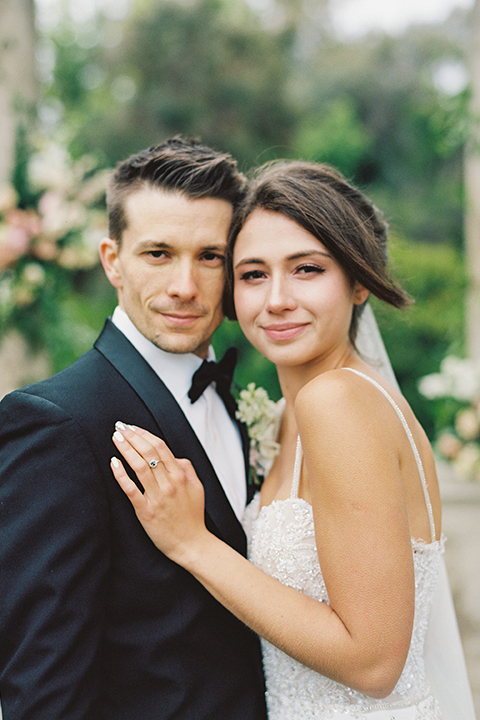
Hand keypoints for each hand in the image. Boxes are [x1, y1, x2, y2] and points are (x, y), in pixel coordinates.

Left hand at [111, 422, 208, 565]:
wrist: (192, 544)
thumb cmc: (193, 517)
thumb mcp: (197, 488)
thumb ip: (187, 468)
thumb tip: (175, 457)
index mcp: (180, 476)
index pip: (160, 447)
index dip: (144, 434)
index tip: (132, 427)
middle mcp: (169, 483)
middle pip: (148, 453)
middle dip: (132, 436)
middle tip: (119, 426)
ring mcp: (157, 497)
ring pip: (139, 466)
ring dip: (125, 449)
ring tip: (116, 438)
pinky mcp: (145, 511)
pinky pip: (130, 489)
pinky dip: (121, 474)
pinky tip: (113, 462)